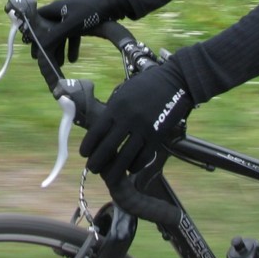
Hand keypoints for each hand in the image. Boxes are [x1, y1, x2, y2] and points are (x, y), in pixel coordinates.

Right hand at [34, 0, 124, 66]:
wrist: (113, 4)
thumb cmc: (90, 12)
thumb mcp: (70, 26)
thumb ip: (54, 36)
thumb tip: (40, 49)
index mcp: (54, 9)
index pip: (36, 21)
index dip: (32, 33)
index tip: (30, 46)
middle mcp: (60, 11)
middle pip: (47, 30)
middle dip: (46, 46)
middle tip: (42, 59)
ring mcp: (71, 16)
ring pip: (60, 35)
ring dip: (58, 50)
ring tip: (59, 65)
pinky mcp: (81, 21)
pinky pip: (72, 36)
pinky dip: (71, 47)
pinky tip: (73, 60)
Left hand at [79, 60, 192, 184]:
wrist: (174, 81)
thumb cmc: (146, 85)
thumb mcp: (124, 93)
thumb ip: (113, 110)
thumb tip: (100, 129)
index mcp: (116, 107)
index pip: (96, 131)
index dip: (88, 146)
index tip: (84, 154)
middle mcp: (128, 119)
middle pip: (107, 147)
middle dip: (97, 162)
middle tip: (93, 168)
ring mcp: (143, 129)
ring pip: (125, 157)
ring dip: (115, 170)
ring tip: (109, 176)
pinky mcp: (157, 136)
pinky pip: (143, 157)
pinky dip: (135, 166)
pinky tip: (130, 168)